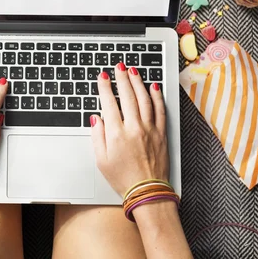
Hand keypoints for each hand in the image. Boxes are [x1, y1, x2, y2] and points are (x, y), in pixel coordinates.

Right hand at [90, 62, 168, 196]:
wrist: (147, 191)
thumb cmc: (123, 178)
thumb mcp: (101, 160)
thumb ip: (97, 136)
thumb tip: (96, 118)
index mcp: (117, 134)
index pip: (109, 103)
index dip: (104, 87)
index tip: (102, 76)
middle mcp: (134, 128)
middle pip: (128, 96)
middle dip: (122, 78)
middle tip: (119, 67)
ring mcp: (150, 129)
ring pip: (144, 99)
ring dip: (138, 82)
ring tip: (134, 71)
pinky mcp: (161, 133)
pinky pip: (160, 110)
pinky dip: (157, 96)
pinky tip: (153, 87)